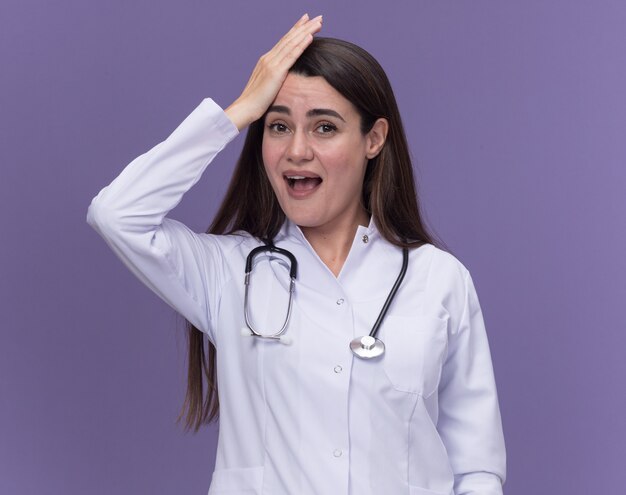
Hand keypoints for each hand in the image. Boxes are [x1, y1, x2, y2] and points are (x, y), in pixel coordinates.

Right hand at [225, 14, 322, 130]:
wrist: (245, 108)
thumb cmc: (256, 102)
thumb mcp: (267, 86)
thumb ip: (275, 78)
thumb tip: (283, 78)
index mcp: (267, 60)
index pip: (284, 41)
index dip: (296, 30)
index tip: (306, 21)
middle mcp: (269, 58)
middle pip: (289, 38)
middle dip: (304, 26)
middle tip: (317, 17)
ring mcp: (272, 64)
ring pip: (292, 43)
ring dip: (306, 32)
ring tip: (318, 23)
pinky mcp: (276, 73)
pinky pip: (291, 56)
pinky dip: (301, 45)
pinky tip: (310, 37)